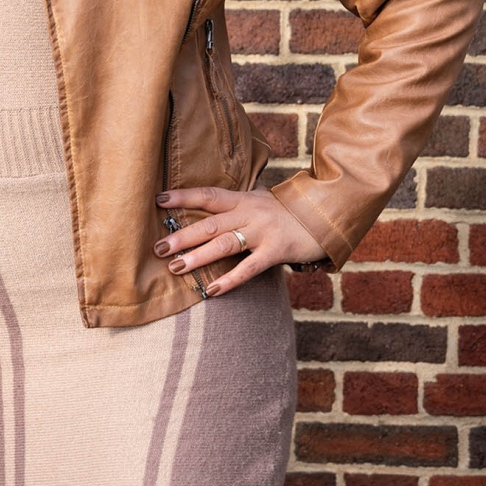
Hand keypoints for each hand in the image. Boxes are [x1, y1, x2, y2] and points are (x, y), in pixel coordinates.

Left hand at [154, 185, 324, 296]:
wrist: (327, 213)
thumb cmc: (288, 211)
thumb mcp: (260, 200)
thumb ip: (236, 205)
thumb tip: (207, 209)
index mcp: (243, 199)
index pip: (208, 195)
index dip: (182, 196)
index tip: (157, 200)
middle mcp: (250, 213)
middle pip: (210, 224)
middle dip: (182, 236)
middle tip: (157, 248)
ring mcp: (264, 232)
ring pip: (225, 244)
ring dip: (198, 257)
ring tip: (175, 267)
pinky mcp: (277, 250)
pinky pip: (249, 267)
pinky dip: (230, 279)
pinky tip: (212, 290)